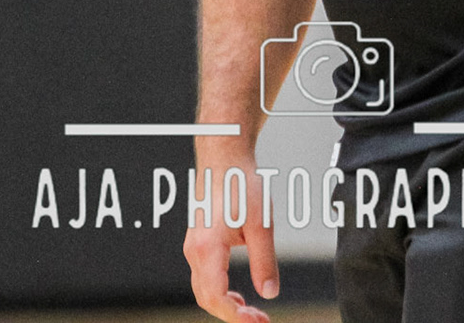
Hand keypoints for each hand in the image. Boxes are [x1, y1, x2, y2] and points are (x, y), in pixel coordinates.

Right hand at [183, 152, 279, 322]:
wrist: (224, 157)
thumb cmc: (241, 184)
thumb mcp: (262, 224)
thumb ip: (264, 261)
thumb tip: (270, 292)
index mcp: (207, 247)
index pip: (216, 296)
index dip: (236, 317)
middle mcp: (194, 250)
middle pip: (206, 298)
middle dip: (233, 316)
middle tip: (261, 321)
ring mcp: (193, 247)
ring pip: (204, 290)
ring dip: (226, 305)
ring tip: (253, 312)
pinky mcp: (198, 243)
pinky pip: (205, 278)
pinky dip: (221, 292)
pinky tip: (240, 296)